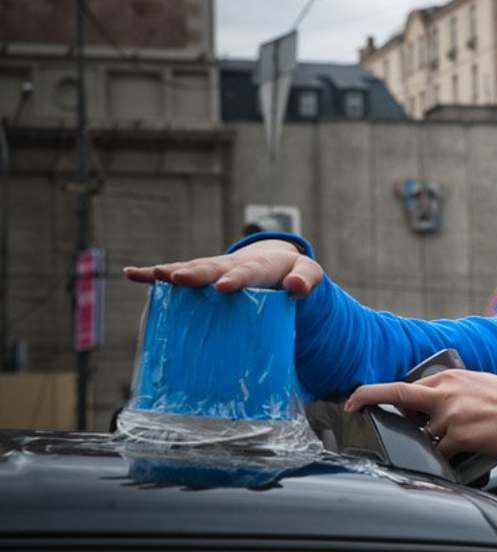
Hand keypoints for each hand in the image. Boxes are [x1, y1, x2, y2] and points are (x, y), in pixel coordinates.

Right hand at [123, 239, 324, 296]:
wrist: (276, 263)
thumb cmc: (292, 272)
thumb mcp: (308, 273)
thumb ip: (306, 279)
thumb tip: (296, 288)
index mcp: (261, 266)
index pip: (250, 272)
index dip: (237, 278)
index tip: (223, 288)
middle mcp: (233, 264)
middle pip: (214, 267)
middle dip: (198, 273)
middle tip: (179, 278)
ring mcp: (214, 268)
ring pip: (192, 268)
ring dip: (173, 272)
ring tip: (156, 275)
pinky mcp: (200, 275)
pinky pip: (176, 273)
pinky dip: (154, 274)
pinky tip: (132, 274)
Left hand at [344, 370, 496, 458]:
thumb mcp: (478, 385)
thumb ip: (451, 392)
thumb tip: (427, 407)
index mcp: (451, 377)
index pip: (406, 385)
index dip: (378, 392)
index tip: (356, 397)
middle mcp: (447, 393)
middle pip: (399, 396)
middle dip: (369, 397)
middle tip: (352, 404)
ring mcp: (451, 415)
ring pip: (425, 435)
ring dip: (436, 441)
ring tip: (466, 436)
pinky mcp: (459, 436)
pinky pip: (440, 451)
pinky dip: (447, 455)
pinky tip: (465, 450)